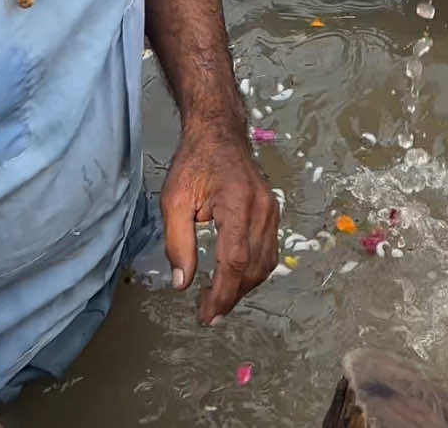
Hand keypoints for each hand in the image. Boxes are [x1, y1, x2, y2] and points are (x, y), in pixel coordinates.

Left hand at [162, 122, 279, 324]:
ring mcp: (271, 209)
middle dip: (231, 297)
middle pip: (253, 267)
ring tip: (217, 300)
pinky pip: (268, 250)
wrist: (218, 132)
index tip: (205, 315)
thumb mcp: (174, 200)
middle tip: (206, 314)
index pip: (235, 260)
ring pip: (264, 263)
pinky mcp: (272, 211)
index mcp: (237, 203)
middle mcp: (262, 208)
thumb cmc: (194, 162)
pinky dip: (252, 271)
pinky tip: (233, 278)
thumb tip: (183, 284)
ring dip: (243, 287)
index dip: (222, 294)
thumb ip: (177, 244)